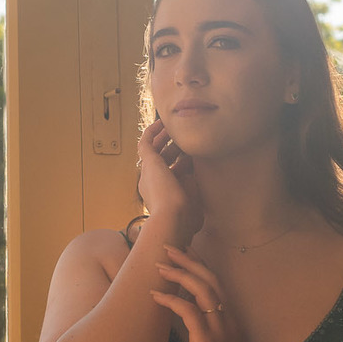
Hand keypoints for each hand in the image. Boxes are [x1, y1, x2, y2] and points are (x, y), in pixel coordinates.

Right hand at [137, 118, 203, 241]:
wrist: (172, 219)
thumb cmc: (185, 219)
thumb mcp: (193, 205)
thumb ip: (194, 192)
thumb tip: (196, 179)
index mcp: (161, 196)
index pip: (171, 174)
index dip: (183, 163)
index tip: (195, 157)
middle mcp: (151, 183)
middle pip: (162, 160)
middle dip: (174, 148)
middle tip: (186, 139)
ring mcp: (148, 173)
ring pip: (153, 150)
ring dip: (163, 137)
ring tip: (173, 126)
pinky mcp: (148, 163)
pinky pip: (146, 143)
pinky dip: (152, 132)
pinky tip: (161, 122)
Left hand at [150, 244, 246, 341]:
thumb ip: (194, 328)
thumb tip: (175, 313)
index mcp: (229, 320)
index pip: (216, 283)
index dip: (199, 264)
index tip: (182, 251)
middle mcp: (228, 320)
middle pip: (210, 279)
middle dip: (188, 260)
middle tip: (168, 248)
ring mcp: (220, 329)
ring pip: (202, 289)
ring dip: (179, 274)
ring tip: (159, 266)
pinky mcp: (207, 341)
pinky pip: (189, 311)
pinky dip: (171, 300)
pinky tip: (155, 296)